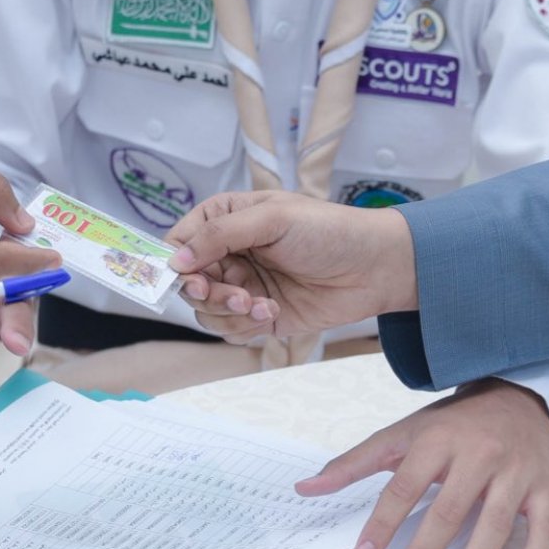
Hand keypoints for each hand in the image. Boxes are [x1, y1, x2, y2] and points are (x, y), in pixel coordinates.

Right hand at [163, 191, 416, 339]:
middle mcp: (230, 252)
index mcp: (227, 219)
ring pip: (206, 311)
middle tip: (234, 293)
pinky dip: (246, 327)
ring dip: (229, 312)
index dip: (174, 263)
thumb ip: (220, 235)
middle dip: (207, 292)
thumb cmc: (330, 231)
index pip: (179, 242)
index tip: (188, 278)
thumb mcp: (273, 219)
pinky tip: (274, 312)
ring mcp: (243, 285)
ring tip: (261, 304)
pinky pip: (230, 330)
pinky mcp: (258, 315)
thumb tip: (175, 259)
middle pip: (188, 282)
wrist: (374, 268)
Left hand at [300, 380, 548, 548]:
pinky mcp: (544, 487)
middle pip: (450, 510)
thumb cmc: (454, 423)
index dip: (384, 523)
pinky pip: (543, 530)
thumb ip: (355, 463)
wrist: (517, 395)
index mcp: (439, 439)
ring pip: (495, 525)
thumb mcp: (403, 433)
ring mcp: (515, 472)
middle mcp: (479, 453)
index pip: (405, 486)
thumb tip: (305, 488)